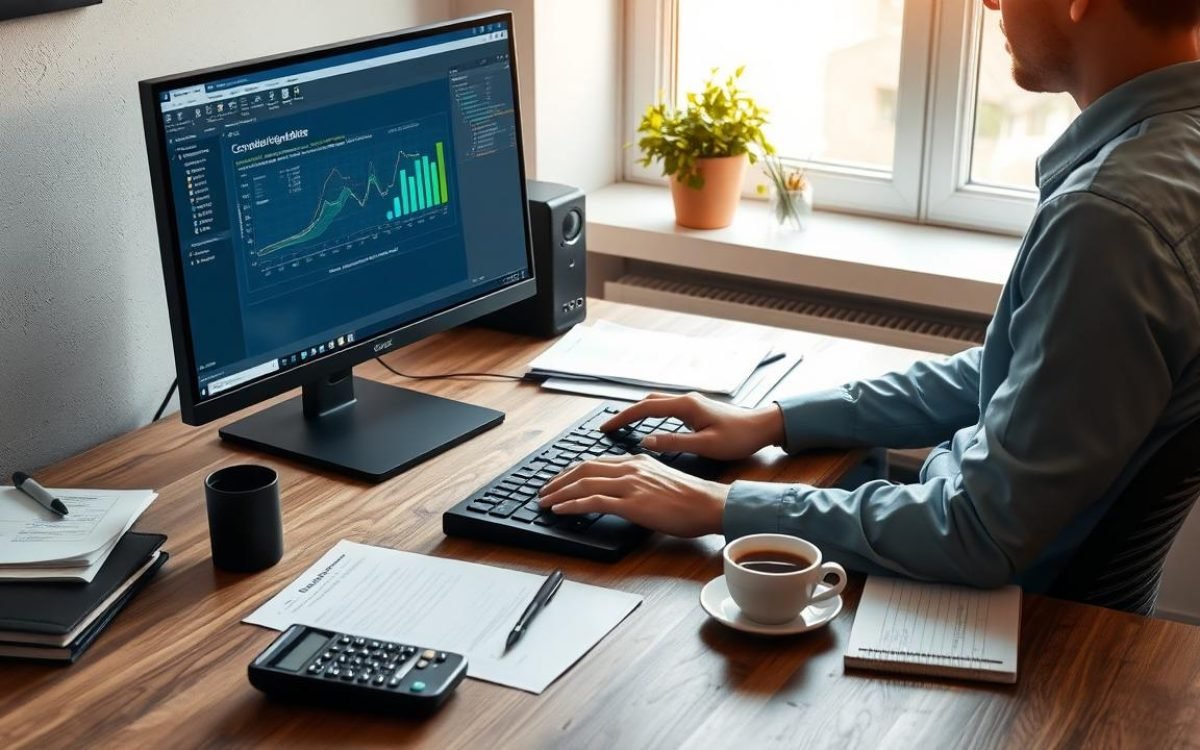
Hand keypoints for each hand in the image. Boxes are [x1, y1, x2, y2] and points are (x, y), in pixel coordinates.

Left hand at [538, 454, 729, 537]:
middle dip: (558, 480)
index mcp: (637, 461)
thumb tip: (624, 492)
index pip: (595, 463)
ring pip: (583, 483)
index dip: (571, 471)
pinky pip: (593, 501)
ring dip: (559, 493)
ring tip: (544, 502)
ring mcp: (630, 484)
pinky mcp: (631, 503)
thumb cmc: (691, 499)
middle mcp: (630, 468)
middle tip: (543, 490)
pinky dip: (571, 505)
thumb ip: (640, 481)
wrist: (709, 504)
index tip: (558, 480)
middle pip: (583, 469)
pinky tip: (560, 510)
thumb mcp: (661, 481)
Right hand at [601, 392, 785, 460]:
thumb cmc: (739, 437)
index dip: (622, 418)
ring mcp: (691, 403)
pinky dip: (650, 414)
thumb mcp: (706, 445)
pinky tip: (647, 424)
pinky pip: (665, 407)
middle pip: (646, 402)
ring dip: (637, 412)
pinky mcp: (696, 409)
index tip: (606, 428)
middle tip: (608, 427)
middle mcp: (686, 400)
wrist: (762, 427)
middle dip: (625, 413)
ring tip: (621, 426)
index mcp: (686, 406)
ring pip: (655, 403)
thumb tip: (646, 442)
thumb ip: (674, 443)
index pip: (644, 409)